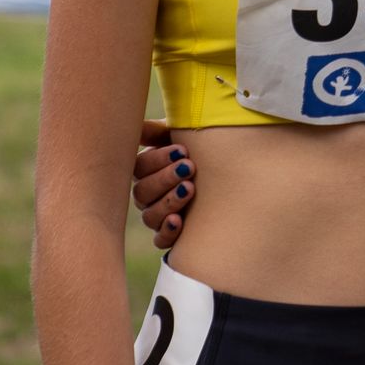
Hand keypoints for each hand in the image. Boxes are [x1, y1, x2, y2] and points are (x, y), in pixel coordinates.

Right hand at [133, 119, 193, 249]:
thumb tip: (136, 124)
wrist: (229, 170)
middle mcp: (148, 194)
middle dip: (165, 178)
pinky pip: (160, 240)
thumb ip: (158, 130)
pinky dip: (167, 231)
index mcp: (147, 169)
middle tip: (189, 167)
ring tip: (190, 188)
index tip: (182, 150)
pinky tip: (178, 221)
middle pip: (142, 192)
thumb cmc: (202, 149)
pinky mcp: (171, 234)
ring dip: (168, 201)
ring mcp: (158, 216)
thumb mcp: (181, 135)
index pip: (140, 167)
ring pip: (150, 215)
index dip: (158, 159)